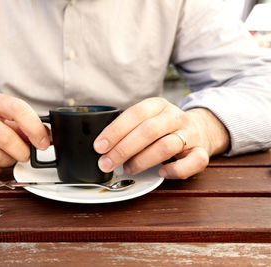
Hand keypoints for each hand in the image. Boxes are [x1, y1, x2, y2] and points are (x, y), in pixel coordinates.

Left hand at [93, 97, 229, 178]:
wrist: (201, 128)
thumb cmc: (164, 128)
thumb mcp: (147, 119)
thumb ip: (128, 130)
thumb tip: (102, 148)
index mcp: (157, 105)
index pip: (134, 114)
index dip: (115, 131)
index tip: (99, 147)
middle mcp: (174, 117)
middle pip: (148, 131)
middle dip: (123, 149)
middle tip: (107, 163)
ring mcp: (190, 133)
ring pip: (167, 146)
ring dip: (143, 160)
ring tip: (129, 168)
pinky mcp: (202, 151)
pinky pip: (194, 161)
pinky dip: (176, 170)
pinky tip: (162, 172)